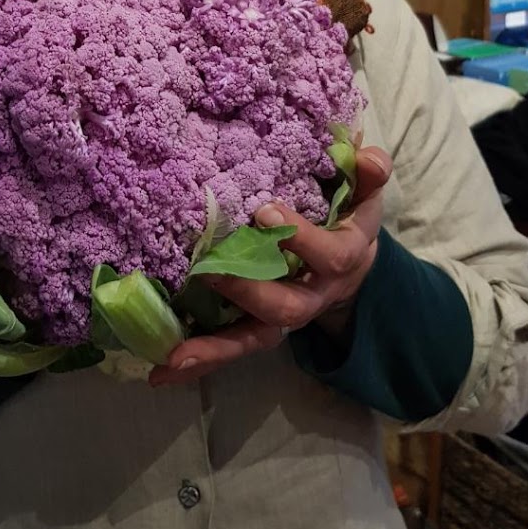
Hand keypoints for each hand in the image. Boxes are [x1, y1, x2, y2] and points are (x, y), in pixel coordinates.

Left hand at [148, 146, 391, 386]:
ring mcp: (282, 316)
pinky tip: (158, 372)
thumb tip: (368, 156)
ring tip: (170, 358)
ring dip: (212, 349)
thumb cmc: (347, 218)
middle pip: (286, 308)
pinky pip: (229, 347)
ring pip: (251, 339)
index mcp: (341, 260)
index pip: (330, 256)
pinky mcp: (256, 326)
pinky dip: (197, 361)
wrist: (351, 265)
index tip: (265, 209)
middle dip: (248, 291)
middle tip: (209, 269)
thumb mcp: (364, 194)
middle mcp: (311, 296)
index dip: (302, 238)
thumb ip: (369, 173)